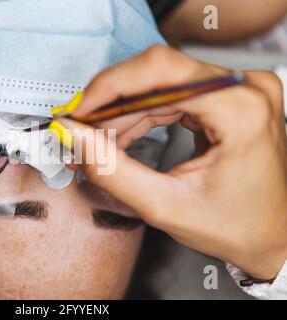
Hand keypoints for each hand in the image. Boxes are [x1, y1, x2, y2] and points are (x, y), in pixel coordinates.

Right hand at [55, 45, 286, 279]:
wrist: (271, 234)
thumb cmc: (237, 226)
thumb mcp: (165, 206)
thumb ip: (112, 170)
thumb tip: (75, 137)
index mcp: (241, 111)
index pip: (162, 71)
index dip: (110, 86)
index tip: (78, 111)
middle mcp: (244, 89)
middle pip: (157, 75)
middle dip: (111, 104)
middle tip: (81, 131)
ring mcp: (237, 90)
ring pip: (158, 84)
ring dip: (121, 112)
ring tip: (99, 142)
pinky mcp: (226, 97)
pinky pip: (170, 94)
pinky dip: (139, 114)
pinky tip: (122, 136)